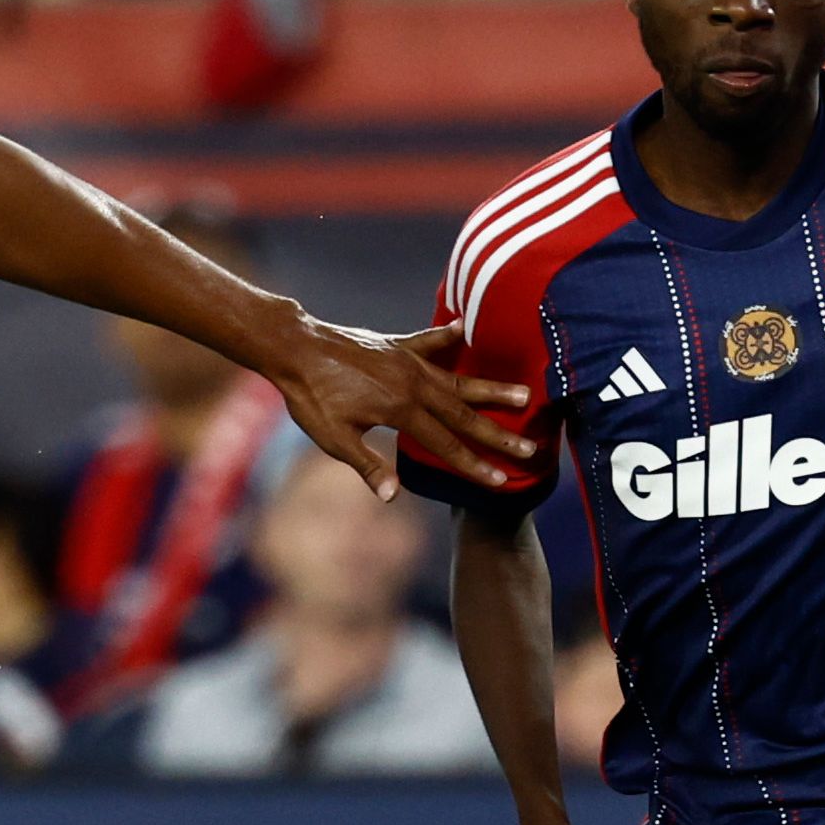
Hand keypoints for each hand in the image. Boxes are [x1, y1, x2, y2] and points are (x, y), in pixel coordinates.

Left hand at [271, 317, 535, 501]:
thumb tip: (393, 497)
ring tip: (525, 392)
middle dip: (498, 433)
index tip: (501, 479)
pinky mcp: (397, 345)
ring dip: (491, 388)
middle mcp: (413, 383)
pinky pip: (430, 342)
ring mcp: (408, 361)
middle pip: (464, 414)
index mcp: (400, 410)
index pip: (446, 444)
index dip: (474, 465)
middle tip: (530, 447)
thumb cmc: (310, 397)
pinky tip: (466, 327)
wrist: (294, 347)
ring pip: (458, 378)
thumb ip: (368, 465)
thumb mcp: (334, 438)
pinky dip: (449, 336)